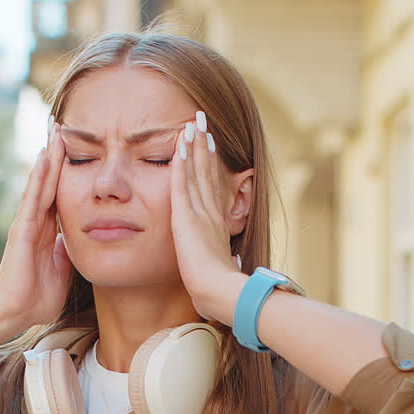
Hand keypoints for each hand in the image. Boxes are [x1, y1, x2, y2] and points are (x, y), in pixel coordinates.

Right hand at [0, 120, 72, 331]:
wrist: (16, 312)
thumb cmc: (38, 297)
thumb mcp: (64, 270)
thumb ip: (69, 252)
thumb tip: (79, 239)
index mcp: (48, 230)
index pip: (60, 192)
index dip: (67, 169)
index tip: (77, 145)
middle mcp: (36, 221)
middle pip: (49, 179)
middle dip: (57, 152)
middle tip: (64, 123)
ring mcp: (27, 223)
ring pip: (41, 182)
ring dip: (49, 156)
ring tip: (56, 129)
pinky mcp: (22, 230)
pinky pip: (33, 198)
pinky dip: (39, 177)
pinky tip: (45, 157)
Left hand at [170, 114, 242, 323]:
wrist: (221, 292)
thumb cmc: (221, 290)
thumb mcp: (222, 270)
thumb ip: (224, 261)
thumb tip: (233, 264)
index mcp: (217, 225)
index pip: (213, 188)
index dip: (211, 165)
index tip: (210, 146)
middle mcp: (212, 213)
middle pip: (207, 172)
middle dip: (205, 145)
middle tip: (203, 122)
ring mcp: (201, 212)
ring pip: (197, 171)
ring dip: (195, 144)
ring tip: (193, 122)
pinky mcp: (188, 216)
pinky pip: (183, 182)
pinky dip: (182, 161)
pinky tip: (180, 142)